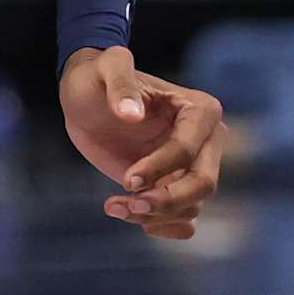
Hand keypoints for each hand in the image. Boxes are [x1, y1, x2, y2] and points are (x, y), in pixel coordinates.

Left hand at [59, 47, 225, 240]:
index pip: (187, 150)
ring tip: (113, 205)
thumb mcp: (105, 68)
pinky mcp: (174, 186)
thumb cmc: (98, 78)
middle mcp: (206, 140)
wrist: (87, 100)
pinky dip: (161, 226)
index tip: (126, 179)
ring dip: (153, 215)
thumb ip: (120, 83)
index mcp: (200, 110)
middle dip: (166, 201)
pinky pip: (184, 221)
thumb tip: (132, 114)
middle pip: (202, 184)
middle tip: (126, 204)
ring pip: (191, 206)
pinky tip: (128, 214)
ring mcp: (193, 166)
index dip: (159, 168)